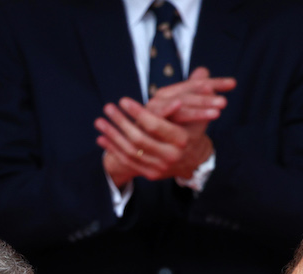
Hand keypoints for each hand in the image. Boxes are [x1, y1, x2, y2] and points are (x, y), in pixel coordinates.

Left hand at [95, 96, 209, 185]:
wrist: (194, 160)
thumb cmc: (192, 130)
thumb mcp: (197, 112)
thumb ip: (197, 92)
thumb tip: (202, 71)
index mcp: (182, 140)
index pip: (155, 126)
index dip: (138, 113)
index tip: (123, 100)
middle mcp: (171, 156)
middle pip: (139, 139)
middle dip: (121, 122)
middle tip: (107, 107)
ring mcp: (160, 167)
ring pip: (130, 152)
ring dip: (112, 136)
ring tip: (99, 121)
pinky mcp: (151, 174)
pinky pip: (128, 162)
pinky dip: (113, 150)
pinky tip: (101, 138)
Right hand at [144, 67, 232, 125]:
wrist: (146, 147)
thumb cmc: (169, 131)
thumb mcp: (190, 116)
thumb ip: (199, 98)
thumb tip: (204, 73)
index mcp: (177, 92)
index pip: (198, 85)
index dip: (215, 83)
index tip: (233, 84)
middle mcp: (166, 95)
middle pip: (190, 93)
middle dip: (207, 98)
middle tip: (224, 102)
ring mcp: (156, 105)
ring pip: (180, 103)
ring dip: (198, 107)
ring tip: (216, 111)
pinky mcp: (148, 115)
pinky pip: (161, 112)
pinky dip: (169, 107)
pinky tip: (179, 104)